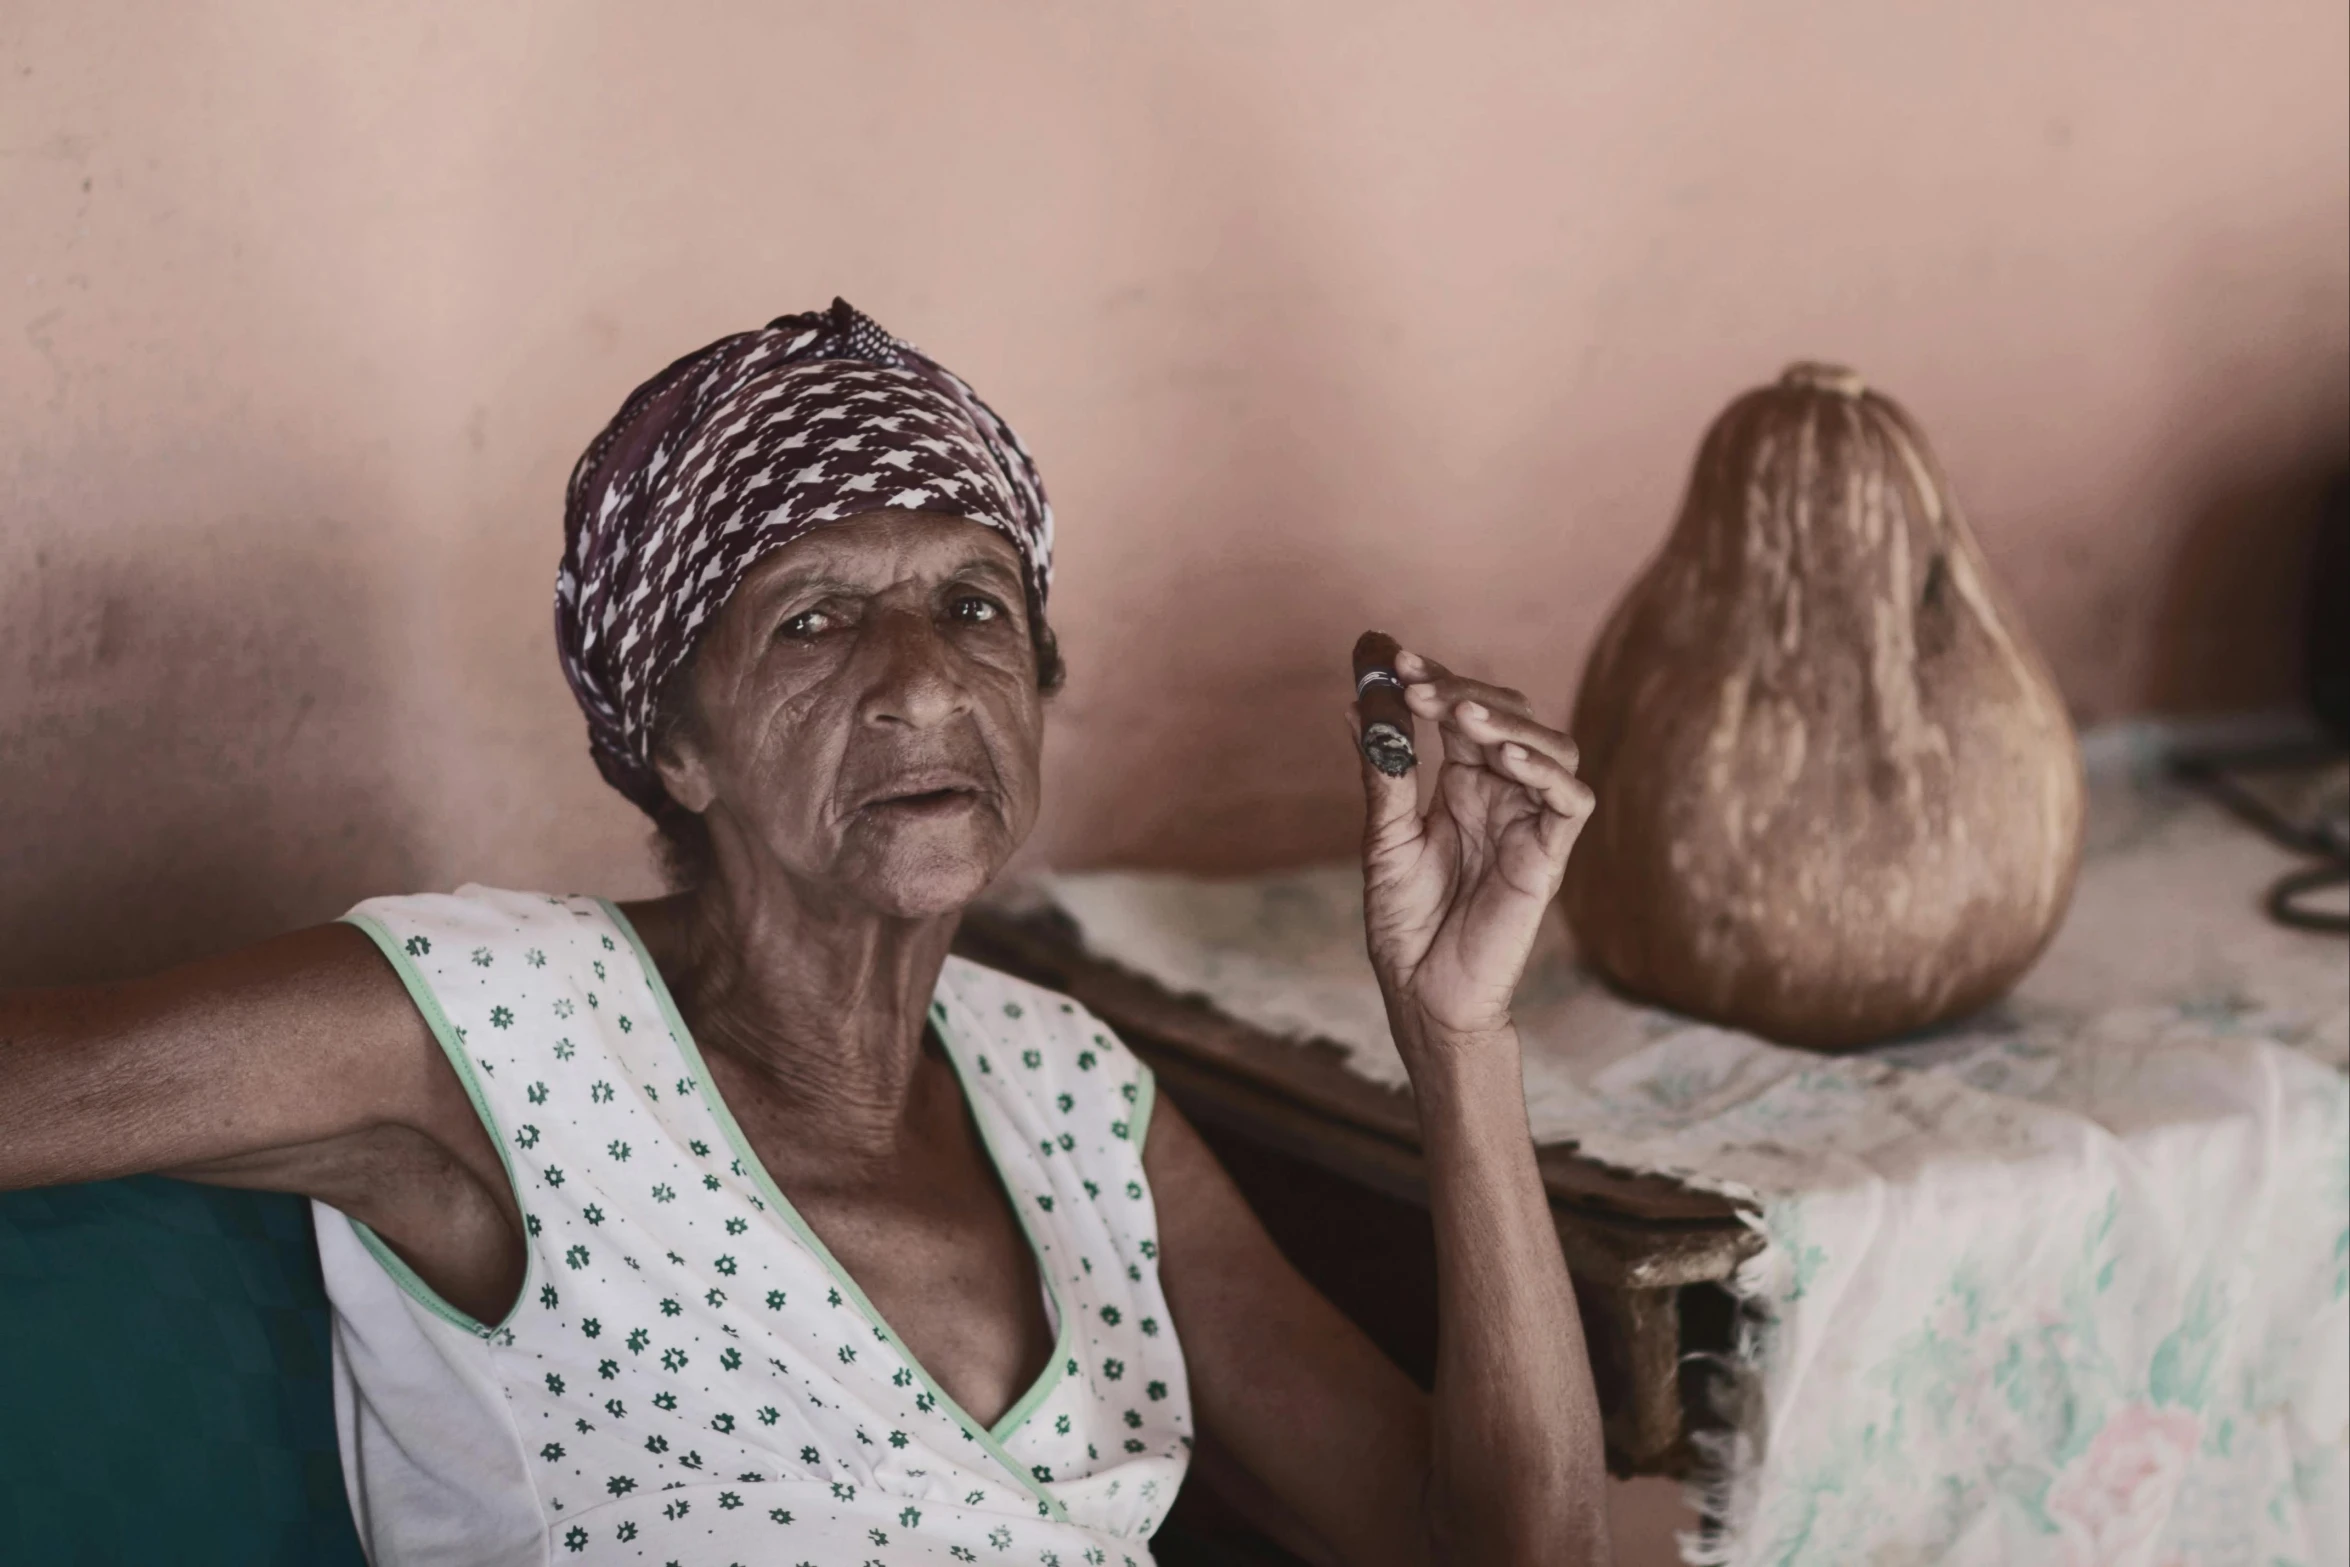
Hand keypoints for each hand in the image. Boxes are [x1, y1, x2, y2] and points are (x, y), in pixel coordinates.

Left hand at [1354, 649, 1594, 1057]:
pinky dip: (1545, 771)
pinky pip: (1570, 800)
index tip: (1395, 657)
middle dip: (1463, 691)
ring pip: (1549, 745)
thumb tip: (1358, 702)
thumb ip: (1384, 770)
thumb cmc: (1405, 921)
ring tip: (1458, 714)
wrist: (1423, 992)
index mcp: (1462, 785)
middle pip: (1506, 716)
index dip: (1435, 680)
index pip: (1461, 712)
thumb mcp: (1384, 836)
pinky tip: (1504, 758)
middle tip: (1418, 684)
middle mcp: (1501, 794)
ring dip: (1506, 721)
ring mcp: (1529, 822)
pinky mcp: (1550, 856)